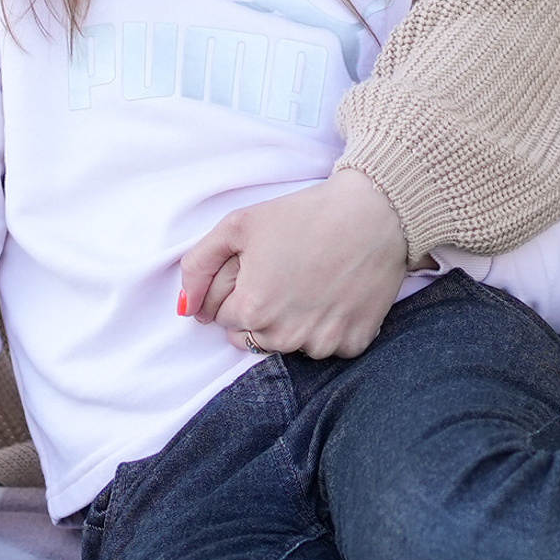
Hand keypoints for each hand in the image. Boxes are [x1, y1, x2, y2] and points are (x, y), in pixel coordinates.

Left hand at [177, 167, 407, 360]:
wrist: (373, 212)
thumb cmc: (303, 214)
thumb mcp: (238, 225)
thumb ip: (199, 266)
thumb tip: (185, 309)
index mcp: (252, 309)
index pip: (224, 318)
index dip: (238, 291)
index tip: (259, 269)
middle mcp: (285, 335)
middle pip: (253, 337)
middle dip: (260, 313)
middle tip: (283, 276)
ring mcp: (321, 343)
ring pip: (289, 345)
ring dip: (291, 324)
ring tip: (309, 283)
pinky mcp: (353, 343)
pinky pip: (328, 347)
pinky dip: (327, 327)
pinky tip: (334, 294)